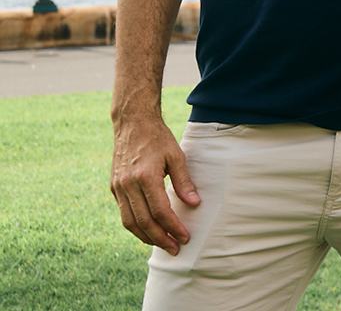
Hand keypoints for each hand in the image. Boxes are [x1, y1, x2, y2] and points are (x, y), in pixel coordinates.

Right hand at [110, 112, 196, 254]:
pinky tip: (148, 230)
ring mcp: (118, 187)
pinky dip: (135, 225)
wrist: (132, 123)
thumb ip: (184, 181)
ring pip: (129, 222)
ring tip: (162, 244)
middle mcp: (128, 185)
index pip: (160, 211)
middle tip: (175, 248)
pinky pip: (124, 213)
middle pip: (143, 222)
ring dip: (146, 237)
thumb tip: (194, 203)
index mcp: (145, 177)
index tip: (185, 237)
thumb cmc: (158, 138)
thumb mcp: (176, 156)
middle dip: (160, 239)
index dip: (173, 227)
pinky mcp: (114, 187)